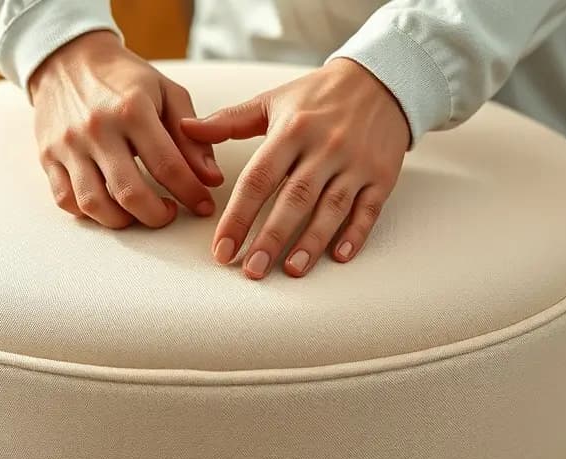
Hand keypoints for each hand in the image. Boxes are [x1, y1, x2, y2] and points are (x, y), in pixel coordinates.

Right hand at [29, 31, 222, 228]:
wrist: (68, 58)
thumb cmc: (123, 78)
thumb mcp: (167, 93)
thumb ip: (193, 136)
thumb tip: (210, 178)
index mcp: (132, 109)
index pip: (168, 166)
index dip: (191, 193)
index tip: (203, 205)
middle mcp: (97, 129)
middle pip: (130, 194)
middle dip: (157, 216)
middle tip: (169, 213)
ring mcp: (68, 144)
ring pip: (95, 204)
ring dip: (123, 221)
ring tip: (138, 212)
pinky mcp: (47, 156)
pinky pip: (66, 200)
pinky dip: (89, 213)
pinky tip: (108, 205)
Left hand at [182, 58, 408, 278]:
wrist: (381, 79)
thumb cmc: (318, 95)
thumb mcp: (272, 101)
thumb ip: (228, 121)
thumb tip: (184, 129)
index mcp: (292, 130)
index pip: (258, 179)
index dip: (238, 216)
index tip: (222, 249)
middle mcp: (324, 147)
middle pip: (294, 199)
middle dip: (271, 237)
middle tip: (252, 271)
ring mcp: (355, 163)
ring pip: (332, 208)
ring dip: (311, 242)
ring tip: (291, 270)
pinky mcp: (382, 175)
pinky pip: (368, 209)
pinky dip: (356, 234)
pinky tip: (339, 257)